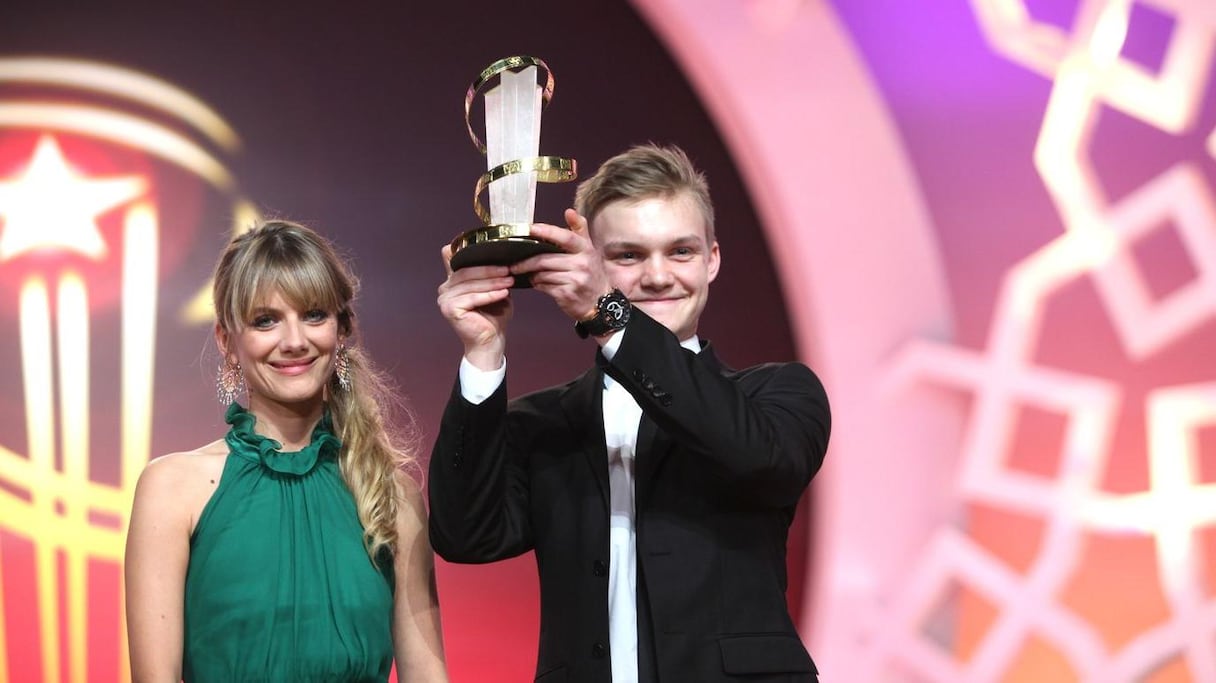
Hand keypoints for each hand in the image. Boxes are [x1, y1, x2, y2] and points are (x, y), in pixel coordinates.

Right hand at [437, 244, 514, 369]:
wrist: (490, 340)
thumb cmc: (493, 315)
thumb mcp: (493, 289)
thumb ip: (489, 274)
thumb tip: (499, 253)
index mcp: (452, 281)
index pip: (455, 259)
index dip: (469, 252)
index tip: (492, 250)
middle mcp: (444, 288)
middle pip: (466, 272)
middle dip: (490, 270)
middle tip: (508, 269)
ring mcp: (444, 299)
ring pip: (470, 284)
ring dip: (492, 282)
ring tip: (509, 281)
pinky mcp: (449, 309)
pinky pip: (472, 298)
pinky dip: (490, 295)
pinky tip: (504, 293)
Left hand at [510, 209, 611, 322]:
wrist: (601, 303)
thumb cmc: (592, 274)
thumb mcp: (589, 250)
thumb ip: (579, 230)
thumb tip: (569, 211)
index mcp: (586, 249)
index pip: (565, 237)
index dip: (547, 232)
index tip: (530, 229)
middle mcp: (582, 264)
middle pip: (546, 259)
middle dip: (526, 262)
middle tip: (514, 263)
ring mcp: (575, 280)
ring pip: (542, 274)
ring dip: (532, 274)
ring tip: (529, 273)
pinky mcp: (567, 294)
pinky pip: (544, 286)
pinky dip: (537, 284)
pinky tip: (537, 283)